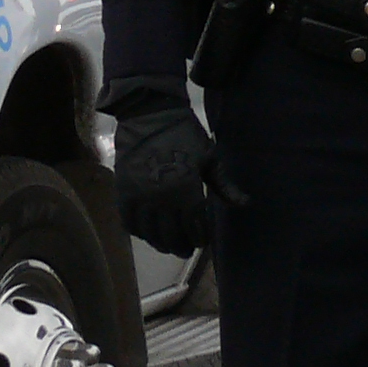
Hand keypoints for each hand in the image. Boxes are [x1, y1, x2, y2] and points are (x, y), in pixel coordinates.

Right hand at [107, 82, 239, 255]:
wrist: (150, 116)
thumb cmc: (186, 136)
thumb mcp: (210, 159)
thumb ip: (225, 185)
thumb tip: (245, 204)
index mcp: (185, 189)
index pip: (194, 225)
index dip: (200, 237)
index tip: (204, 240)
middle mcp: (160, 198)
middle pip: (171, 234)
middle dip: (182, 245)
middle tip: (188, 249)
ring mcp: (138, 196)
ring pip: (150, 233)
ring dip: (161, 243)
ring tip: (170, 246)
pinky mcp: (122, 192)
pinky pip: (129, 222)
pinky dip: (139, 232)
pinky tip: (148, 234)